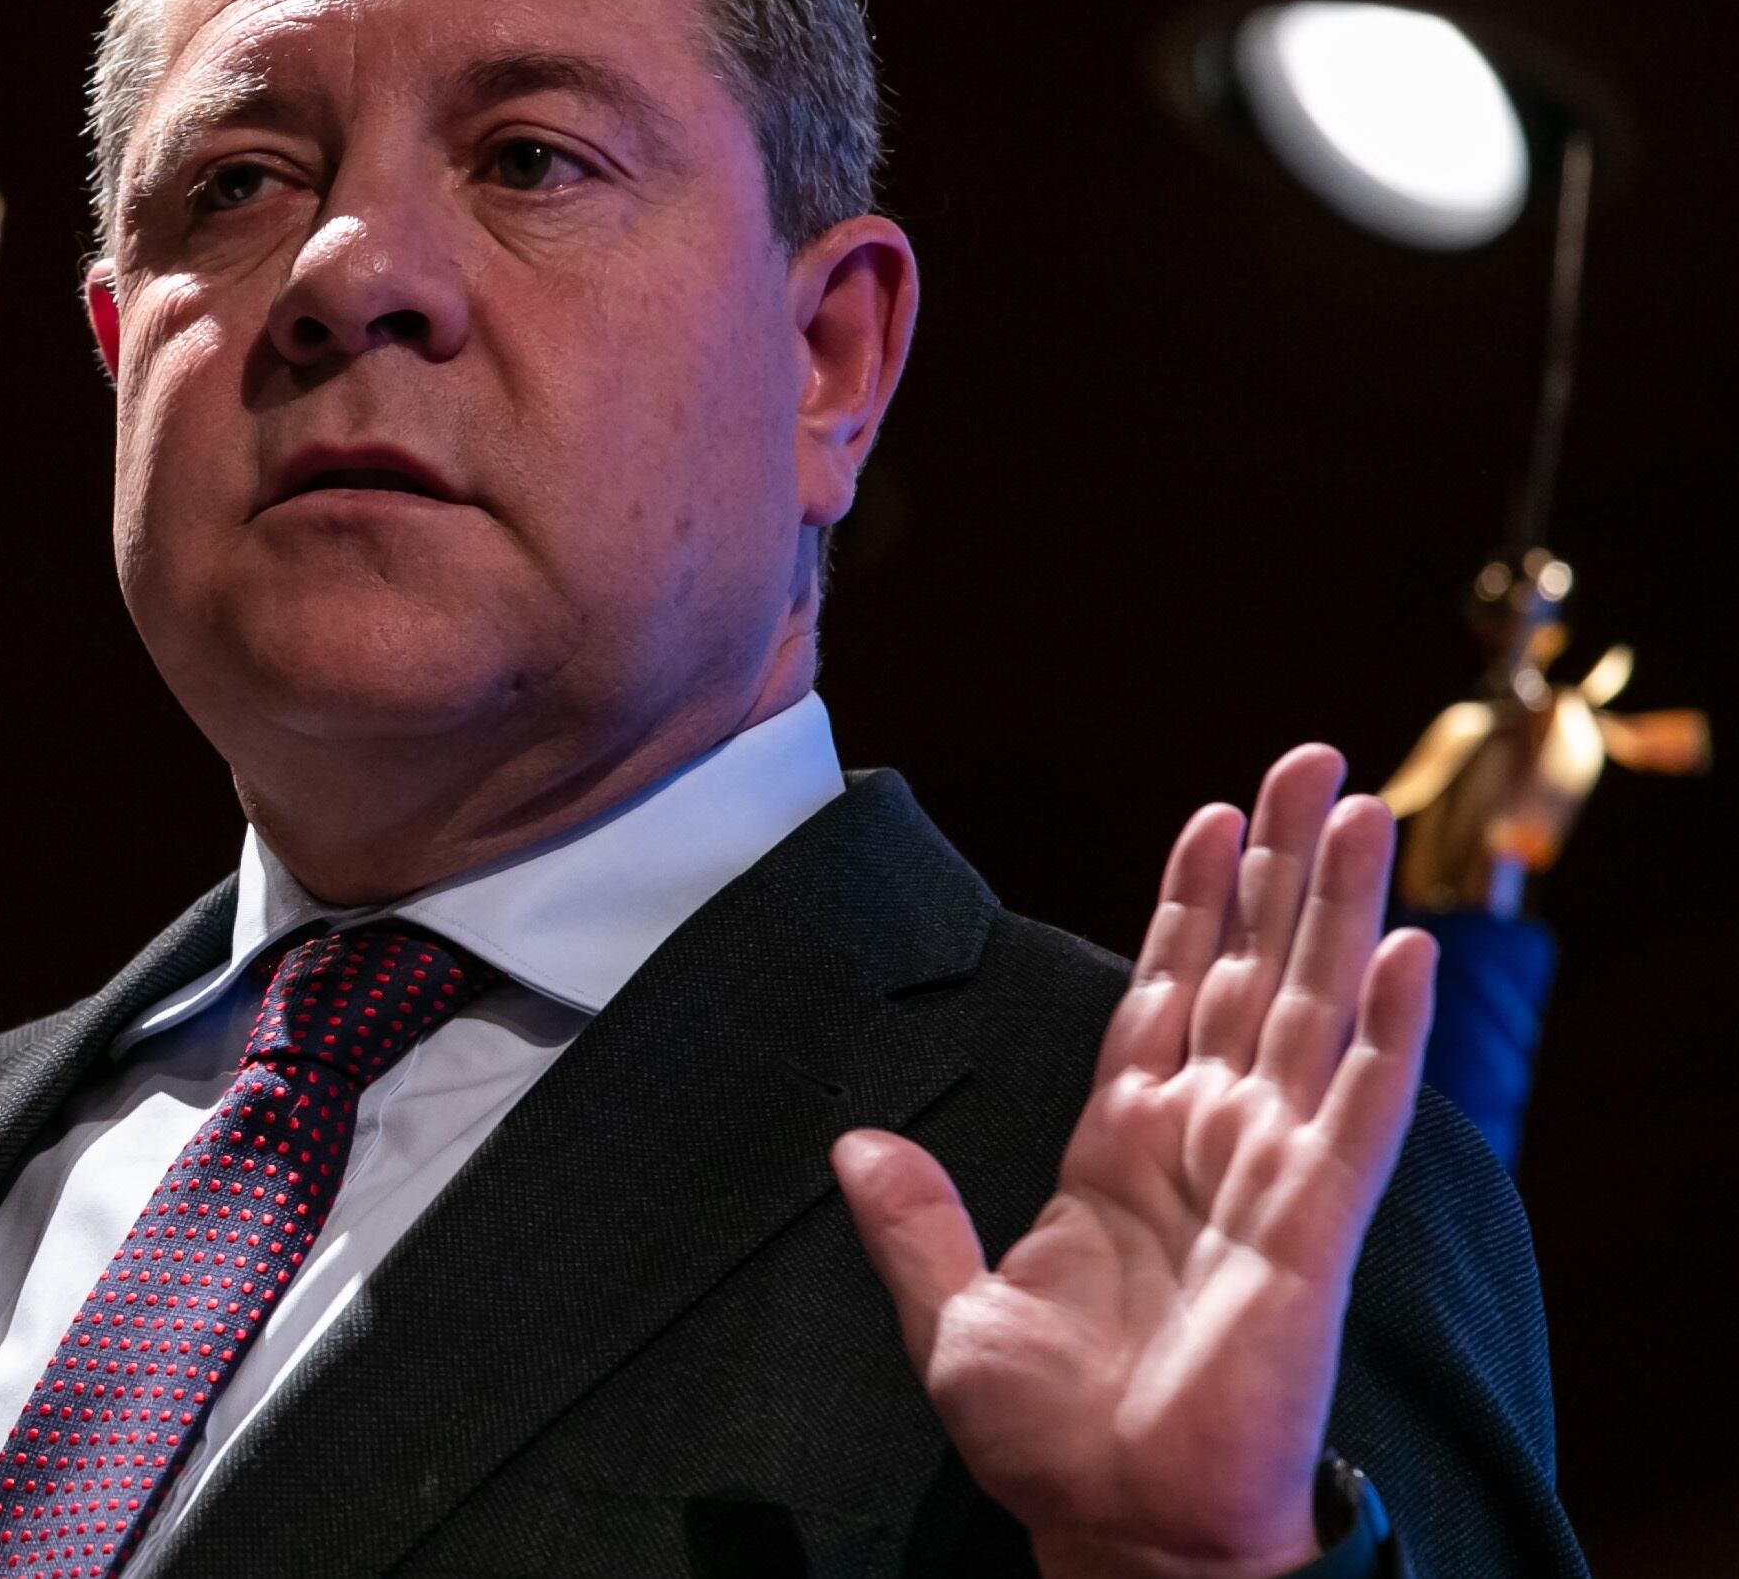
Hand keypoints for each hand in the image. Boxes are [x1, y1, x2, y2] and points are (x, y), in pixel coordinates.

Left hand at [829, 746, 1437, 1578]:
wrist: (1115, 1524)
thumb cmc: (1054, 1439)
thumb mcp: (951, 1314)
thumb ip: (912, 1222)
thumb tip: (855, 1144)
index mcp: (1122, 1150)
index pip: (1168, 994)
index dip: (1193, 905)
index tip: (1216, 814)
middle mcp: (1206, 1144)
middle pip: (1254, 973)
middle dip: (1281, 866)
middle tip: (1311, 759)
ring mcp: (1267, 1176)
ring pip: (1314, 1011)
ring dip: (1340, 908)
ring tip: (1365, 807)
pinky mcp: (1312, 1225)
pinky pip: (1360, 1112)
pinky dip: (1389, 1032)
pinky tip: (1407, 951)